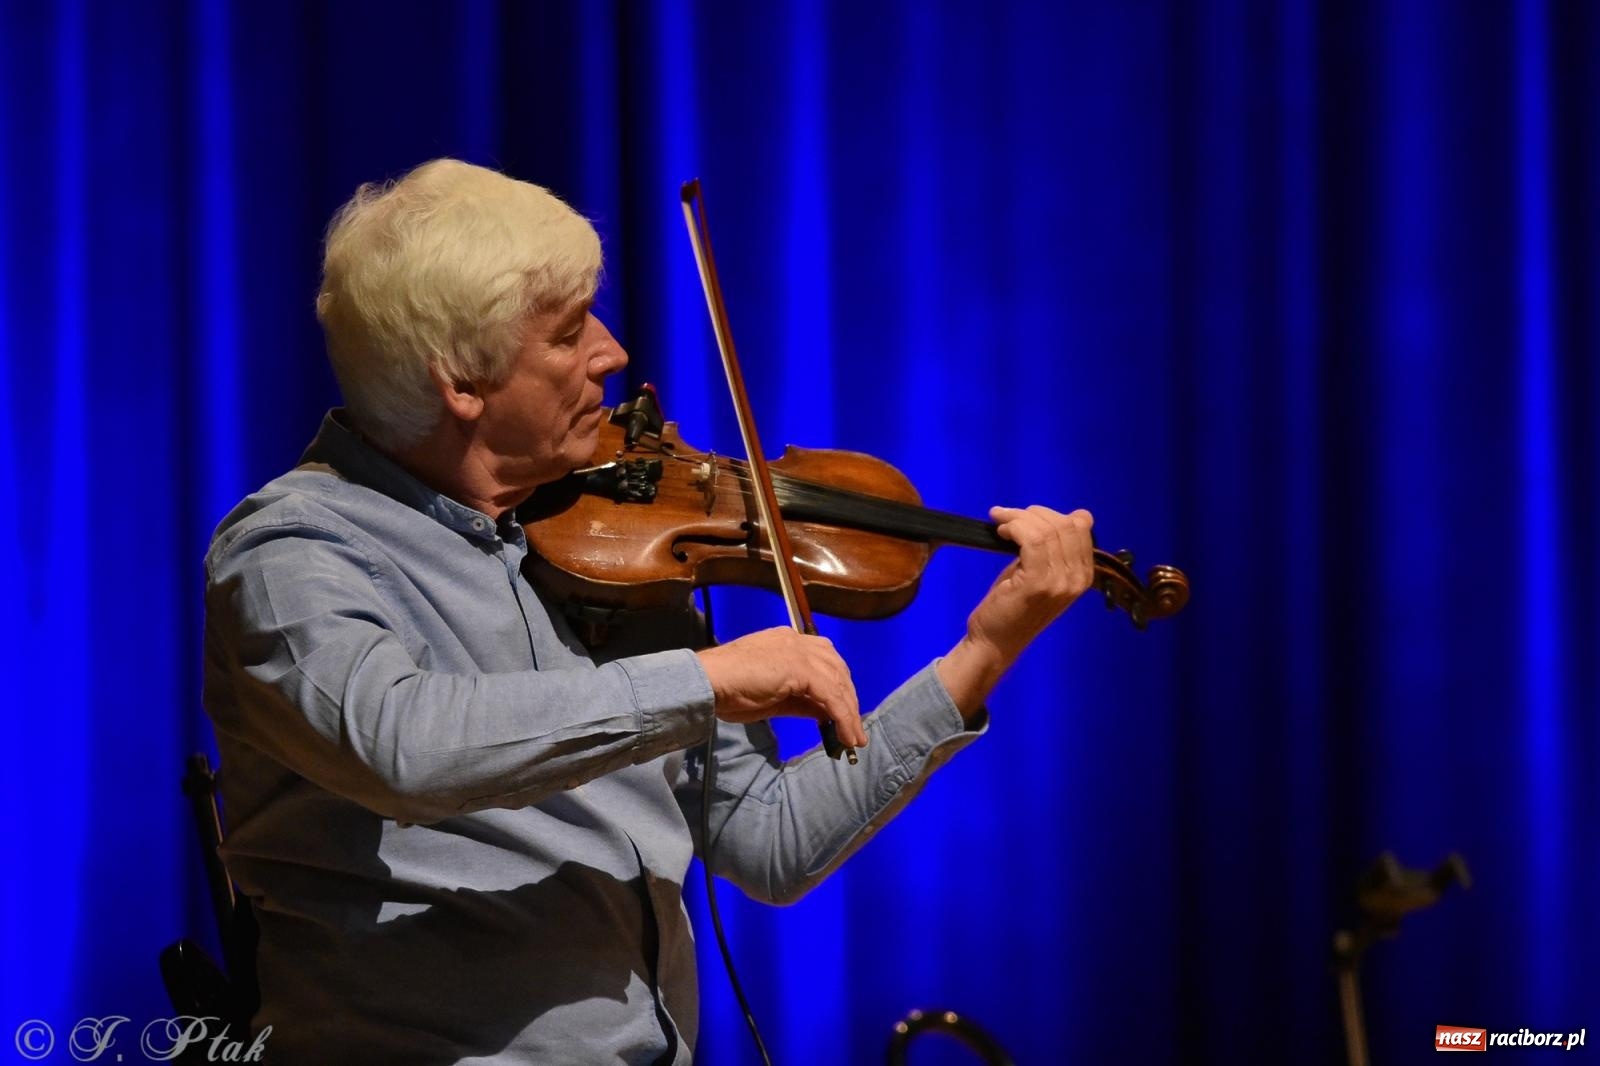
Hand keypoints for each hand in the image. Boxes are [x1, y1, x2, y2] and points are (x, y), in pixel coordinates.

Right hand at [695, 627, 867, 748]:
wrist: (709, 682)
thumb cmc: (730, 690)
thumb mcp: (774, 698)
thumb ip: (802, 702)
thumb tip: (826, 713)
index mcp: (787, 641)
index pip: (825, 659)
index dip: (838, 685)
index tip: (844, 710)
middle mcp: (796, 641)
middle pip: (837, 668)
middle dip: (849, 699)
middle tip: (854, 728)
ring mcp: (798, 651)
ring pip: (838, 682)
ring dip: (850, 713)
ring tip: (853, 739)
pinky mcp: (800, 668)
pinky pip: (831, 695)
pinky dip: (843, 717)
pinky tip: (845, 735)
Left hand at [937, 505, 1095, 716]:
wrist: (996, 641)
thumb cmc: (1014, 605)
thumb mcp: (1040, 573)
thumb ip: (1050, 548)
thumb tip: (1046, 515)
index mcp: (1084, 574)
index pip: (1080, 525)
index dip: (1051, 514)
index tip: (1025, 517)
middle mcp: (1078, 578)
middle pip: (1064, 523)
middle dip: (1032, 513)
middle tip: (1006, 518)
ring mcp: (1059, 582)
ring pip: (1045, 530)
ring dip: (1017, 518)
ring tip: (1000, 524)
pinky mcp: (1037, 584)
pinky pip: (1030, 539)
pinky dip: (1013, 528)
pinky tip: (1001, 532)